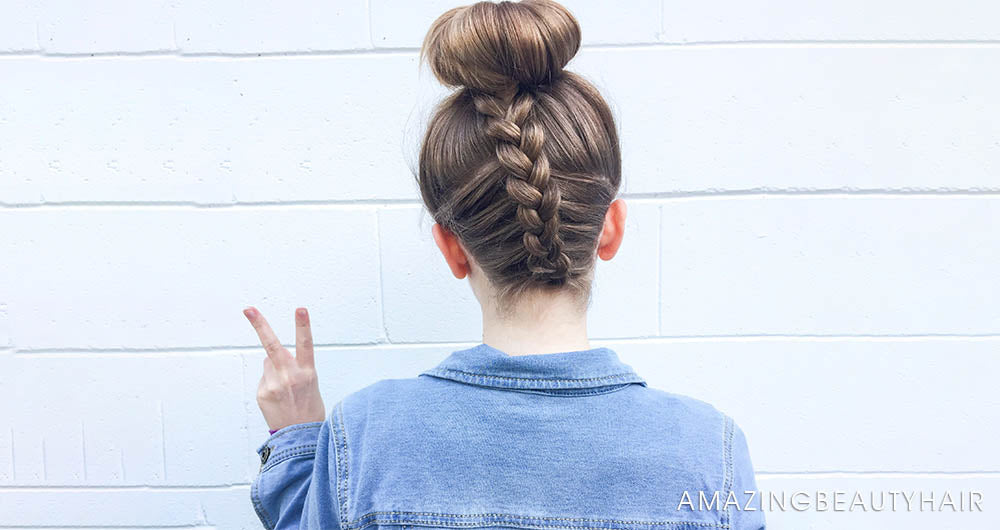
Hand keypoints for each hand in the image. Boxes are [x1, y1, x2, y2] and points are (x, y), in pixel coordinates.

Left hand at [243, 306, 325, 431]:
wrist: (300, 437)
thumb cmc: (309, 409)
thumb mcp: (311, 384)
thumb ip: (295, 367)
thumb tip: (274, 356)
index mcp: (307, 372)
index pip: (306, 344)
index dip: (303, 325)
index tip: (300, 309)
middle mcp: (290, 376)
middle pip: (272, 345)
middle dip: (259, 325)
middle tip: (248, 309)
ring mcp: (273, 385)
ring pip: (268, 364)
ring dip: (274, 370)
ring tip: (285, 390)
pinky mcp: (262, 393)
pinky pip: (264, 380)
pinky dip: (269, 385)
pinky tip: (278, 398)